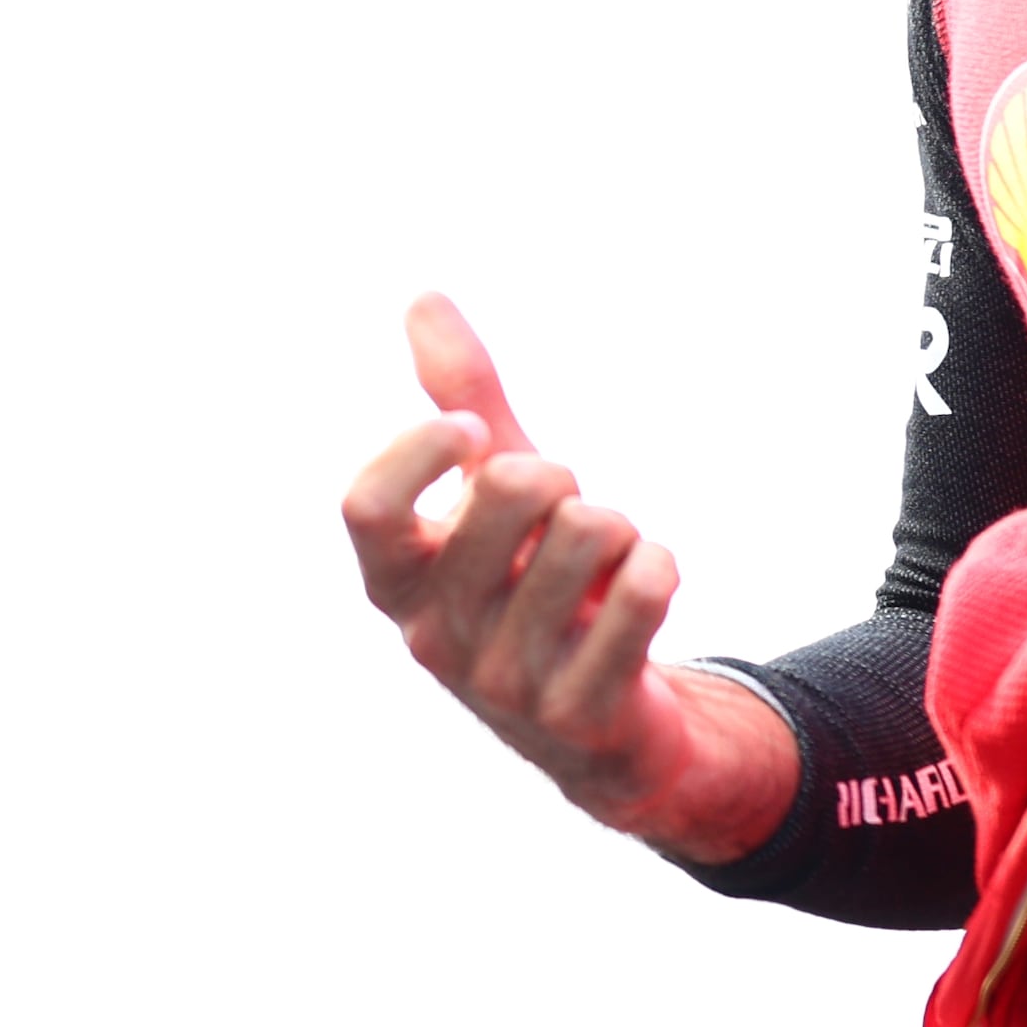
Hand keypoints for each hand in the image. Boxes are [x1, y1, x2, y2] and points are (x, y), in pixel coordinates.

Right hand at [339, 295, 797, 862]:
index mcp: (398, 582)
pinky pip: (644, 586)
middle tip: (565, 519)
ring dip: (619, 529)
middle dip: (562, 476)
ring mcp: (506, 684)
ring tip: (602, 571)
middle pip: (512, 489)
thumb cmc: (538, 588)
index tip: (470, 433)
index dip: (421, 451)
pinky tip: (643, 593)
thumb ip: (461, 398)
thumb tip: (422, 297)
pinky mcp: (580, 714)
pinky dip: (659, 567)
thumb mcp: (497, 495)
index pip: (366, 505)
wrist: (606, 729)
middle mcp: (435, 636)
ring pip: (591, 529)